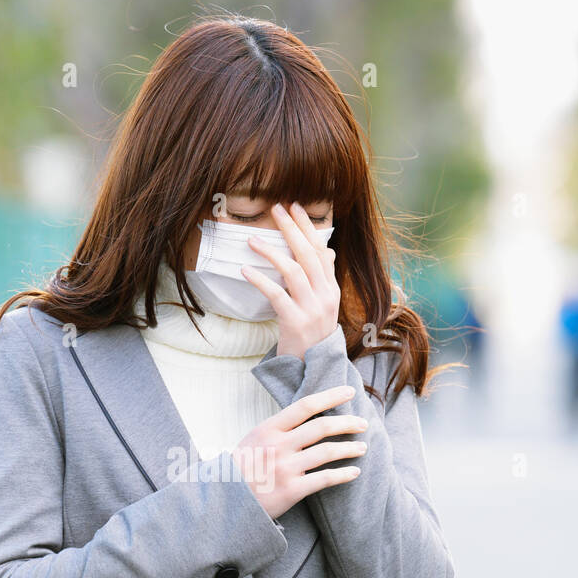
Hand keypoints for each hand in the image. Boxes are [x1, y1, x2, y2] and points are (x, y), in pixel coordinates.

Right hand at [231, 385, 367, 519]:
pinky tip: (354, 473)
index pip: (305, 406)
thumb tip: (309, 416)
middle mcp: (278, 445)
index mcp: (268, 428)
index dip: (331, 396)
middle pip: (322, 427)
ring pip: (327, 452)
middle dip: (348, 423)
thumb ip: (278, 429)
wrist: (224, 501)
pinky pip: (325, 479)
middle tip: (363, 424)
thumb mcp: (253, 439)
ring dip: (349, 449)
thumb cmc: (241, 468)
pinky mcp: (292, 490)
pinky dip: (343, 474)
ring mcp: (285, 468)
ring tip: (362, 448)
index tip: (349, 392)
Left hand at [240, 201, 339, 359]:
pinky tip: (245, 269)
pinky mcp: (295, 322)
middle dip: (292, 229)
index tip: (294, 207)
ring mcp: (312, 310)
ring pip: (294, 271)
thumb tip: (326, 249)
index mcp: (332, 290)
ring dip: (271, 252)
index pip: (321, 250)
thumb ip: (323, 279)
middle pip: (309, 255)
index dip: (308, 228)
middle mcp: (326, 296)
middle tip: (276, 209)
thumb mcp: (324, 306)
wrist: (313, 370)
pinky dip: (260, 280)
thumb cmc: (312, 336)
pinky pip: (276, 294)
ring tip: (252, 240)